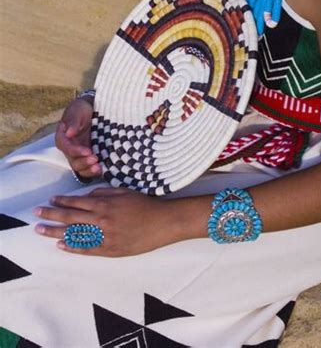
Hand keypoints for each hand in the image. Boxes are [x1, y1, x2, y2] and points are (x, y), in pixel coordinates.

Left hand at [33, 188, 185, 255]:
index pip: (77, 202)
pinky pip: (87, 249)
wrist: (162, 222)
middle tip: (36, 214)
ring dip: (56, 231)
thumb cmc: (144, 204)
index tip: (50, 201)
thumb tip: (88, 193)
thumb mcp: (124, 191)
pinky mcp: (111, 249)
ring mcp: (105, 236)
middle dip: (51, 215)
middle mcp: (102, 220)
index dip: (62, 201)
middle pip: (71, 218)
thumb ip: (105, 192)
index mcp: (105, 204)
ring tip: (41, 230)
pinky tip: (61, 245)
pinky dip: (72, 247)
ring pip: (75, 234)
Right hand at [55, 98, 100, 178]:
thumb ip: (73, 121)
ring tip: (97, 168)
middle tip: (95, 159)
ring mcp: (80, 153)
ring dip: (88, 169)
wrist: (93, 109)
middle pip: (72, 160)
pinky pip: (89, 168)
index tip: (87, 151)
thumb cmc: (81, 109)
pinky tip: (101, 169)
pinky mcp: (90, 156)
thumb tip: (69, 133)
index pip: (65, 147)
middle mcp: (70, 148)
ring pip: (80, 167)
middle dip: (83, 162)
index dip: (75, 151)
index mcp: (63, 137)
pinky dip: (94, 171)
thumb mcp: (77, 110)